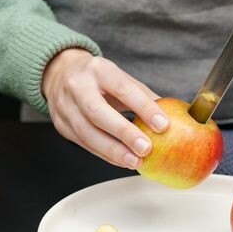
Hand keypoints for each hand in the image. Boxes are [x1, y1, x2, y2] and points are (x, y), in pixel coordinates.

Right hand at [42, 48, 169, 168]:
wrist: (60, 74)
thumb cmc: (97, 78)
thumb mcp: (120, 77)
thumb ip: (143, 96)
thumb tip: (172, 117)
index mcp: (98, 70)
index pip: (123, 88)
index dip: (144, 107)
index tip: (163, 125)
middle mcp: (77, 86)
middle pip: (98, 112)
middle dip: (123, 133)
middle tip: (146, 148)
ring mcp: (65, 107)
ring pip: (87, 133)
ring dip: (113, 151)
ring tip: (135, 161)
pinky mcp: (61, 125)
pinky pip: (84, 144)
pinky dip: (105, 155)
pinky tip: (121, 161)